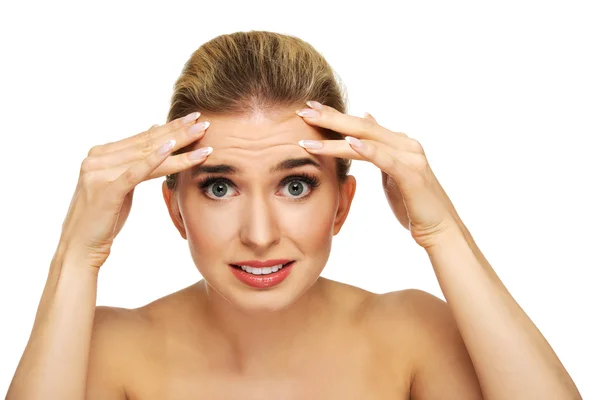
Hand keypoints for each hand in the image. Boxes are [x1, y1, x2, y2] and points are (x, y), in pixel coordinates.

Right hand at [58, 112, 212, 267]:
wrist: (80, 246)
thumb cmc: (104, 217)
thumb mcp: (122, 183)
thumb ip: (135, 159)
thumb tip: (154, 131)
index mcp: (102, 154)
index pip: (143, 138)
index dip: (170, 127)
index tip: (194, 118)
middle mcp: (98, 158)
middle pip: (147, 143)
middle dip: (178, 131)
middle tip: (204, 122)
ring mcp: (99, 173)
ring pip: (146, 156)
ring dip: (177, 144)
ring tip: (200, 135)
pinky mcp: (105, 190)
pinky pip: (135, 172)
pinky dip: (153, 160)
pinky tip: (170, 149)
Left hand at [296, 101, 460, 248]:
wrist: (439, 229)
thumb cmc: (413, 205)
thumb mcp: (391, 171)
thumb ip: (379, 149)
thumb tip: (367, 122)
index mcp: (397, 143)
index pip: (361, 125)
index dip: (335, 116)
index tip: (309, 109)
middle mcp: (405, 144)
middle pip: (361, 126)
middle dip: (331, 117)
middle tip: (303, 110)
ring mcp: (410, 157)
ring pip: (368, 140)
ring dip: (337, 134)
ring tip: (311, 130)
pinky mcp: (412, 174)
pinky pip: (386, 158)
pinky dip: (369, 150)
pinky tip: (350, 143)